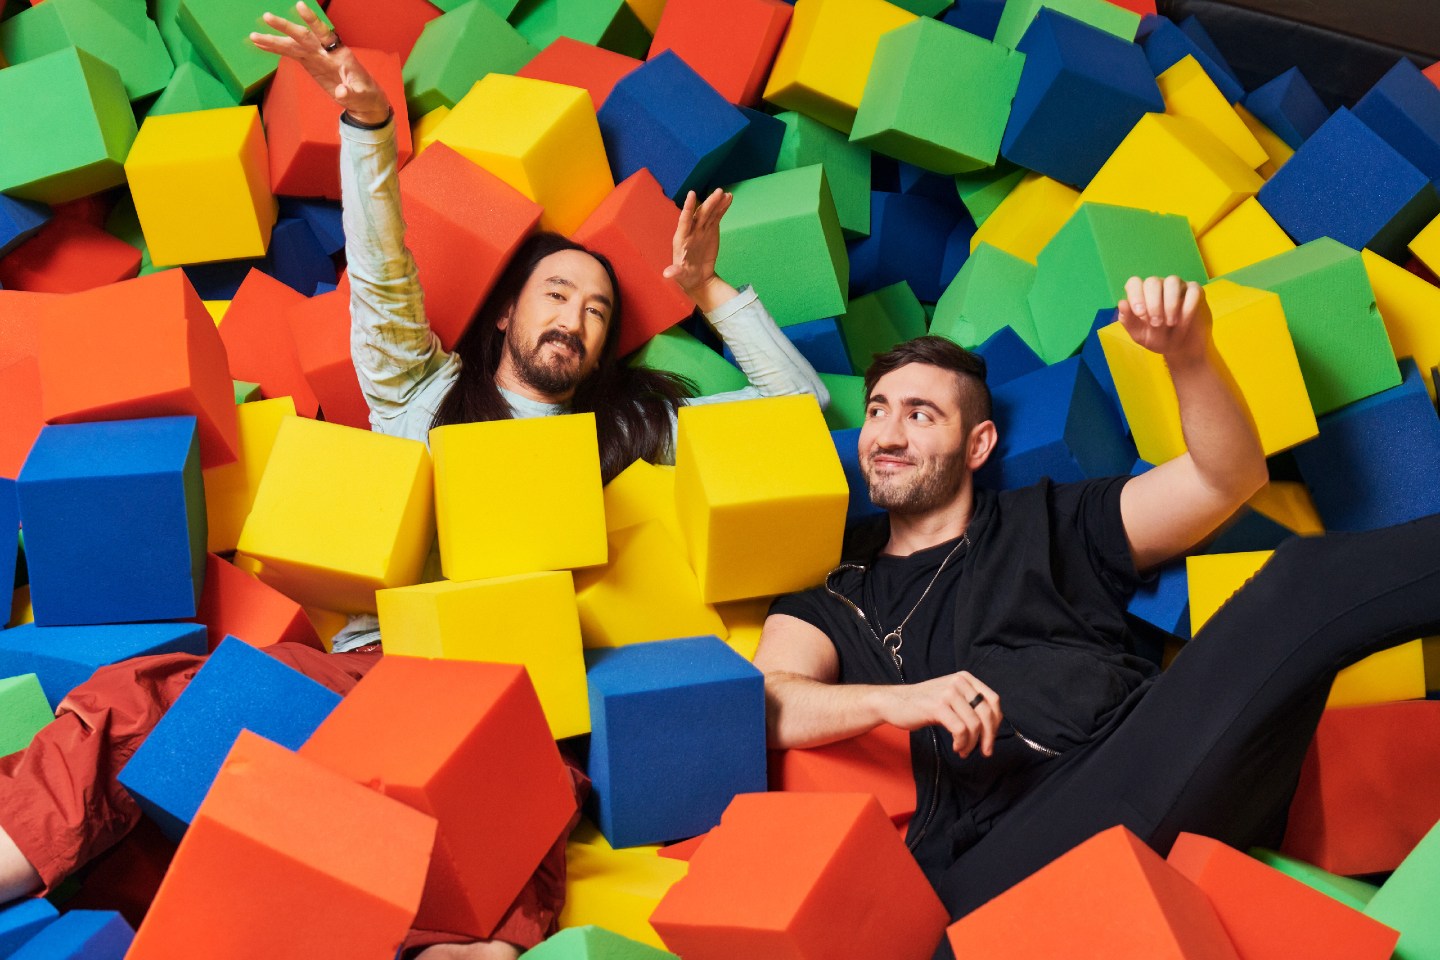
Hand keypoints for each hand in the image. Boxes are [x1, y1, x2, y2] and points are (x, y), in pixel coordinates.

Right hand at [248, 3, 389, 123]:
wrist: (363, 100)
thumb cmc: (364, 95)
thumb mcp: (360, 96)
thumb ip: (350, 93)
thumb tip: (341, 92)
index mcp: (339, 54)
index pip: (323, 33)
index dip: (312, 20)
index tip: (300, 6)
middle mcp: (325, 51)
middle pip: (302, 36)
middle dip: (285, 27)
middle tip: (267, 17)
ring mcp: (316, 57)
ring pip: (292, 45)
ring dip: (273, 40)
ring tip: (253, 36)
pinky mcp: (310, 63)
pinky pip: (290, 54)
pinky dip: (276, 50)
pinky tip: (261, 45)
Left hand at [663, 187, 732, 304]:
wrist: (698, 278)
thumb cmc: (685, 277)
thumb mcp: (680, 276)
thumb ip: (675, 272)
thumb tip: (667, 274)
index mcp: (681, 239)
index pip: (684, 220)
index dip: (688, 207)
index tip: (692, 194)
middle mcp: (691, 231)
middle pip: (700, 214)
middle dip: (709, 203)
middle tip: (718, 192)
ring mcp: (702, 229)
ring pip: (709, 213)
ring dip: (717, 202)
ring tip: (726, 194)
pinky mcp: (711, 230)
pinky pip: (716, 217)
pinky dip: (722, 208)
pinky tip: (728, 199)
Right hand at [879, 671, 1001, 758]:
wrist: (894, 703)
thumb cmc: (923, 705)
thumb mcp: (950, 699)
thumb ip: (969, 707)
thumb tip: (991, 730)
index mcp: (965, 679)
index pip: (993, 700)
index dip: (996, 723)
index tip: (991, 739)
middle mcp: (959, 682)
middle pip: (987, 713)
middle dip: (989, 737)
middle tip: (984, 752)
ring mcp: (948, 693)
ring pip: (974, 724)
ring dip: (972, 744)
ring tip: (963, 751)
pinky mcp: (937, 706)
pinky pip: (960, 730)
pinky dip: (962, 743)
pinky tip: (956, 747)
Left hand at [1117, 275, 1212, 365]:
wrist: (1180, 348)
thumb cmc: (1157, 338)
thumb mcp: (1139, 334)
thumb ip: (1128, 320)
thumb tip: (1122, 303)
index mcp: (1142, 294)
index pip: (1134, 283)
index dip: (1135, 296)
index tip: (1140, 314)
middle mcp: (1158, 287)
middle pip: (1153, 281)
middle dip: (1153, 303)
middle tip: (1156, 323)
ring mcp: (1177, 287)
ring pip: (1173, 281)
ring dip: (1170, 303)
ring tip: (1170, 323)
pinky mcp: (1195, 292)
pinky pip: (1193, 290)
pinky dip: (1188, 306)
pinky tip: (1183, 321)